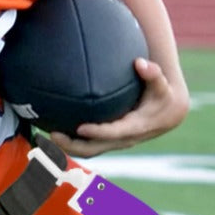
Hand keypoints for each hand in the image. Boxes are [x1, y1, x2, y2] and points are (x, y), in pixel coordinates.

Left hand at [50, 57, 190, 158]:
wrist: (168, 114)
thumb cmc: (162, 96)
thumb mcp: (162, 85)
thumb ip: (153, 74)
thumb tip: (139, 62)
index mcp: (135, 128)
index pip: (113, 133)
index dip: (98, 132)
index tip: (80, 127)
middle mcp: (122, 140)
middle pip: (94, 148)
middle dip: (72, 145)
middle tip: (52, 134)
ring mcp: (113, 144)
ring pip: (87, 152)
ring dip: (66, 148)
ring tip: (46, 136)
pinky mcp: (107, 143)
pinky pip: (86, 148)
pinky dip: (70, 144)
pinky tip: (54, 133)